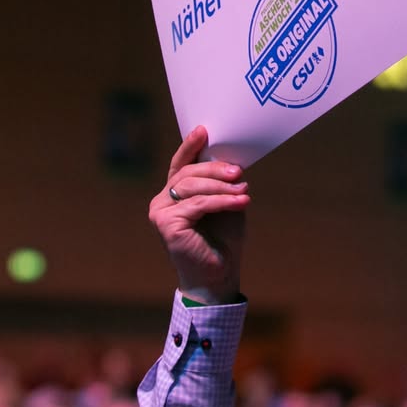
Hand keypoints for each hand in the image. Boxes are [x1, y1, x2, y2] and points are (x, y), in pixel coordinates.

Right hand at [149, 126, 249, 304]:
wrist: (219, 275)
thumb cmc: (222, 240)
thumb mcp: (225, 203)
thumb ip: (221, 182)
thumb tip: (231, 160)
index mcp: (174, 193)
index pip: (180, 164)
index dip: (190, 146)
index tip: (203, 130)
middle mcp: (162, 200)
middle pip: (187, 172)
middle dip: (214, 168)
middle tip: (238, 171)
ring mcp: (161, 212)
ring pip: (193, 187)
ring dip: (222, 186)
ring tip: (244, 189)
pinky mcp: (167, 225)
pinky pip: (198, 204)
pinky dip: (222, 201)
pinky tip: (241, 200)